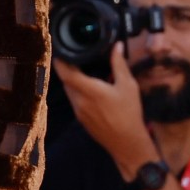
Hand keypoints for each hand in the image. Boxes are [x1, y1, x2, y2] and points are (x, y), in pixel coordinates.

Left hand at [58, 44, 157, 175]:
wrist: (127, 143)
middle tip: (74, 57)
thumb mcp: (128, 86)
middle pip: (65, 81)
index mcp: (89, 90)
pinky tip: (88, 89)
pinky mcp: (81, 119)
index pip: (65, 72)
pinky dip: (77, 92)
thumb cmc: (129, 113)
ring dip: (72, 81)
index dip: (60, 60)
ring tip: (81, 71)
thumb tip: (117, 46)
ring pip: (69, 91)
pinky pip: (74, 101)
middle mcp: (79, 100)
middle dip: (67, 69)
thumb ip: (119, 64)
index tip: (60, 50)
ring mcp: (78, 111)